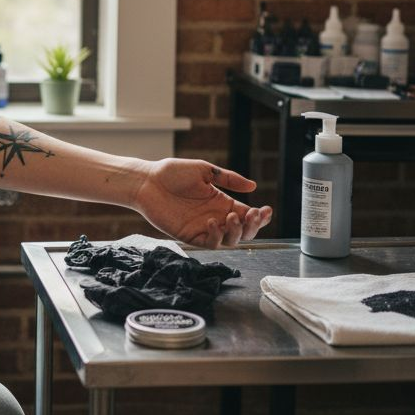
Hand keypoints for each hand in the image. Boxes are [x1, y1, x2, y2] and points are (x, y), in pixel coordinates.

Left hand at [132, 158, 272, 247]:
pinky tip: (212, 222)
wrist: (147, 181)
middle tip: (251, 215)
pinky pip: (209, 243)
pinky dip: (215, 236)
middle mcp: (216, 217)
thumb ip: (228, 179)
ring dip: (235, 231)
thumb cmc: (173, 173)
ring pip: (229, 240)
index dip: (260, 216)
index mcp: (222, 202)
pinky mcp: (190, 236)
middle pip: (243, 231)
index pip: (247, 214)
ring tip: (231, 217)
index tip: (266, 210)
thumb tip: (253, 185)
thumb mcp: (204, 170)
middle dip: (253, 226)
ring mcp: (203, 228)